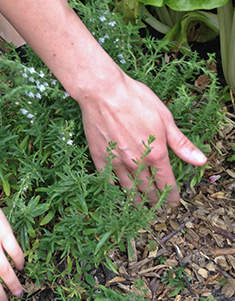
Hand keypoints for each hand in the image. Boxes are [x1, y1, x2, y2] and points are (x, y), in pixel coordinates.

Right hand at [80, 74, 206, 205]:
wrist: (104, 93)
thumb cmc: (135, 100)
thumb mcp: (165, 118)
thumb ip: (181, 144)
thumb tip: (200, 161)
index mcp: (156, 154)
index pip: (167, 183)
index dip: (172, 196)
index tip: (174, 203)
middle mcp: (137, 162)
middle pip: (148, 190)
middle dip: (155, 201)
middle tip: (158, 207)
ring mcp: (116, 161)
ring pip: (128, 188)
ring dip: (136, 200)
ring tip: (140, 207)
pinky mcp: (100, 157)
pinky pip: (108, 180)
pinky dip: (114, 189)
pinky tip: (117, 192)